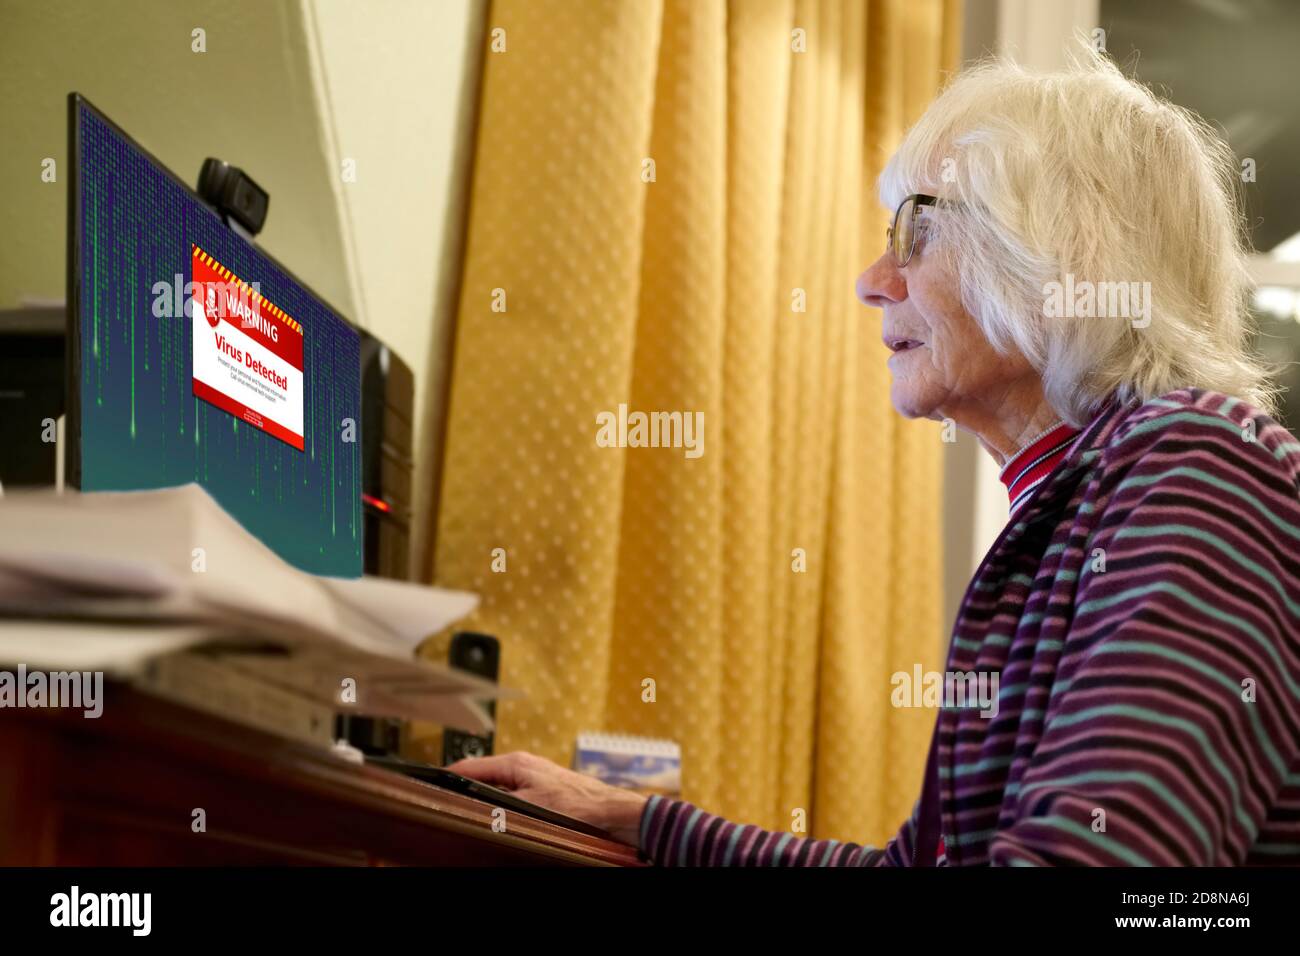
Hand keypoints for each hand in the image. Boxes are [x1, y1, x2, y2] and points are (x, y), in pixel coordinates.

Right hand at [447, 750, 648, 846]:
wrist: (611, 813)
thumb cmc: (578, 804)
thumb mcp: (530, 807)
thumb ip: (498, 804)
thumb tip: (472, 806)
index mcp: (515, 763)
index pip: (469, 766)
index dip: (447, 777)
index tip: (428, 787)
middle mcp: (521, 767)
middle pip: (480, 778)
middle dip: (464, 791)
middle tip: (445, 805)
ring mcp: (531, 779)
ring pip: (495, 790)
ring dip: (484, 802)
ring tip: (469, 814)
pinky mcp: (540, 792)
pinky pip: (510, 798)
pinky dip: (501, 808)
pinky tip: (498, 820)